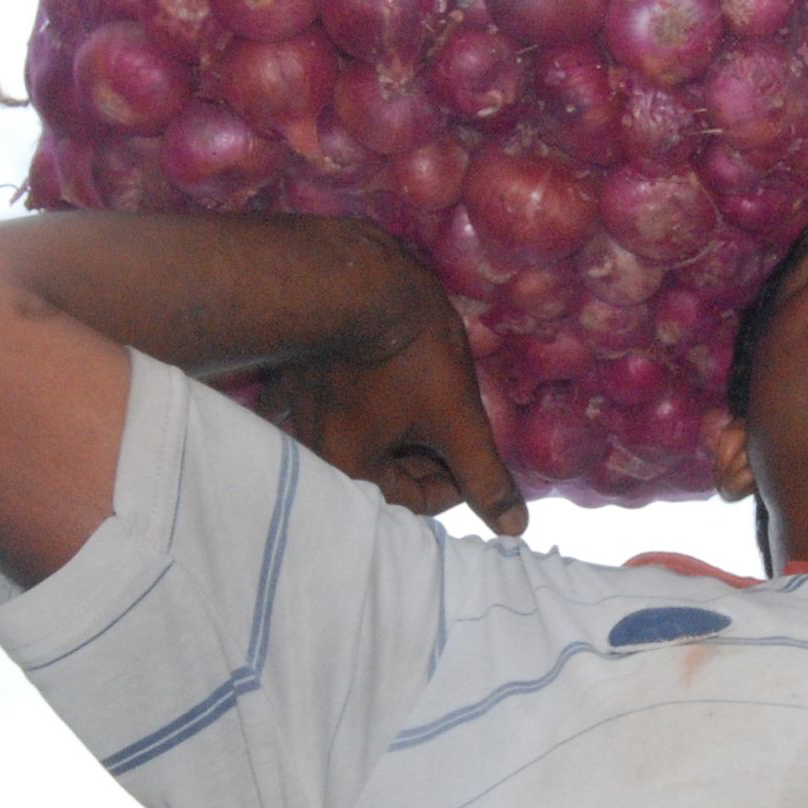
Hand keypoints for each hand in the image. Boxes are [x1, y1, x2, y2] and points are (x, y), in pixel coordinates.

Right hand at [258, 264, 525, 536]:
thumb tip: (514, 529)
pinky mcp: (293, 381)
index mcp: (349, 470)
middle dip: (425, 456)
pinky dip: (361, 405)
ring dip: (398, 432)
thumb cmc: (412, 354)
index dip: (456, 481)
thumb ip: (485, 478)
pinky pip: (333, 410)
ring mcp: (297, 414)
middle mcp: (313, 452)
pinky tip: (381, 382)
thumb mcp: (460, 420)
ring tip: (424, 397)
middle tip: (450, 419)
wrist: (361, 279)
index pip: (413, 503)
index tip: (470, 447)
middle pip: (385, 476)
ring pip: (363, 443)